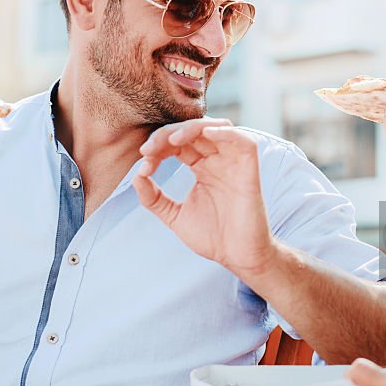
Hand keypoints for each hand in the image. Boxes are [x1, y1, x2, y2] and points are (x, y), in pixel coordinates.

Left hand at [133, 118, 276, 277]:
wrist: (238, 257)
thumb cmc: (213, 237)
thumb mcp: (174, 216)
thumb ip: (153, 198)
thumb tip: (135, 177)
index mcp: (202, 168)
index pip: (178, 144)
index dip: (158, 147)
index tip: (143, 164)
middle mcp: (218, 161)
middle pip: (193, 131)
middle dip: (168, 135)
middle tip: (149, 149)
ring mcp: (234, 163)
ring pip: (216, 128)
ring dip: (192, 128)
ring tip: (172, 140)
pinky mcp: (250, 169)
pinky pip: (243, 140)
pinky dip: (224, 132)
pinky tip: (206, 135)